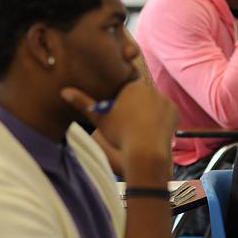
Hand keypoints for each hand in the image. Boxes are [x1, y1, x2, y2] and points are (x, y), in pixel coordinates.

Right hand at [61, 81, 176, 183]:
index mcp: (131, 87)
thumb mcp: (100, 119)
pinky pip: (166, 113)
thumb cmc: (120, 134)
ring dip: (149, 113)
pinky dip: (161, 121)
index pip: (126, 90)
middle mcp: (149, 89)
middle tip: (131, 125)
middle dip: (136, 107)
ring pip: (153, 105)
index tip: (120, 115)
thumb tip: (64, 91)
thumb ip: (83, 102)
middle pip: (141, 96)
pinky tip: (153, 131)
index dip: (122, 103)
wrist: (145, 151)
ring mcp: (164, 99)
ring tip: (142, 130)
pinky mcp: (174, 111)